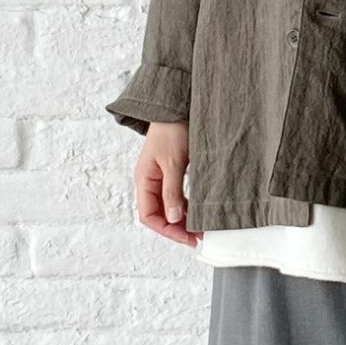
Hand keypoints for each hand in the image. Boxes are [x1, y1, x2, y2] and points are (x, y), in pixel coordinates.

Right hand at [134, 120, 201, 246]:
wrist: (177, 107)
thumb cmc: (171, 130)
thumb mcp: (173, 162)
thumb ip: (172, 191)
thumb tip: (174, 219)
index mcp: (144, 180)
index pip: (148, 216)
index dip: (166, 230)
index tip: (186, 237)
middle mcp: (150, 181)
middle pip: (159, 215)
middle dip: (176, 228)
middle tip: (197, 237)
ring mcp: (161, 177)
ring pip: (169, 207)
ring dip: (183, 219)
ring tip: (201, 228)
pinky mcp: (173, 171)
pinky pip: (177, 196)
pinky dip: (187, 206)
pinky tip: (199, 210)